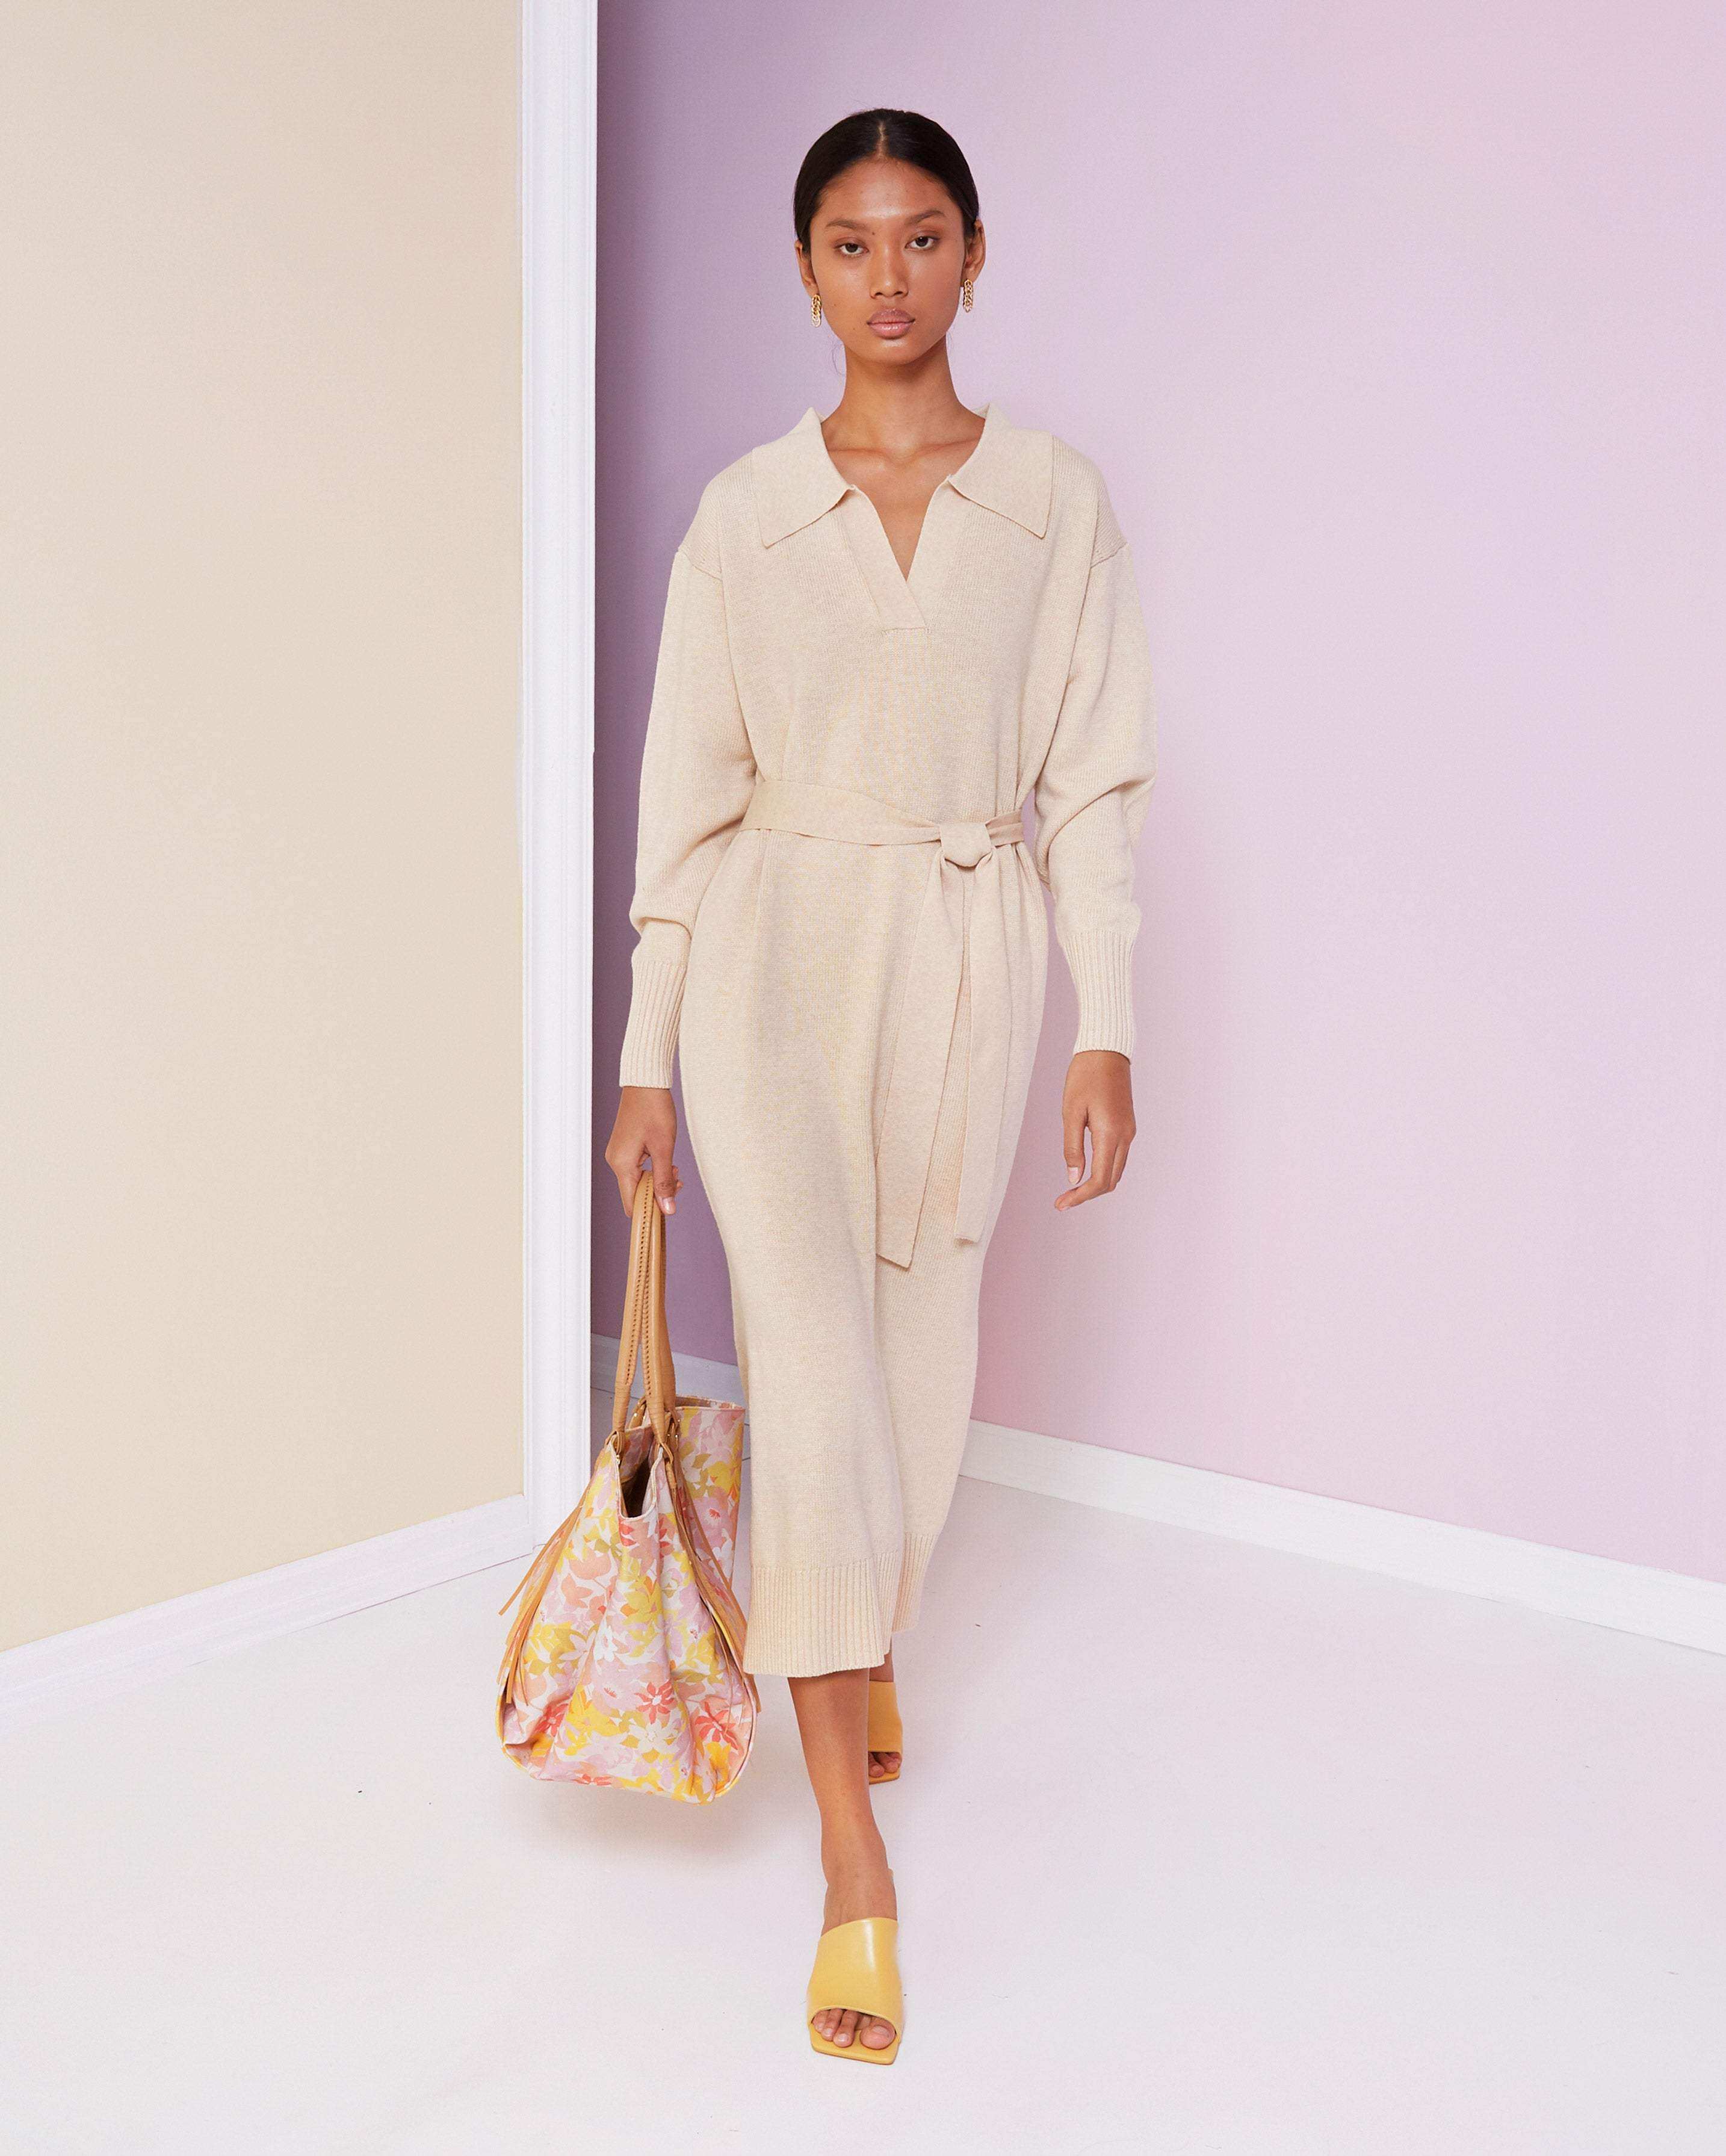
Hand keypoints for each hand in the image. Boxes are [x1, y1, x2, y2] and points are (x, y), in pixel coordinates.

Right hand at [605, 1086, 683, 1218]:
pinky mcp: (625, 1147)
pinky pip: (637, 1168)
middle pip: (635, 1193)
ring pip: (638, 1180)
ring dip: (657, 1180)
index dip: (649, 1212)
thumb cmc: (655, 1111)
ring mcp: (618, 1154)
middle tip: (678, 1180)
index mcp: (621, 1164)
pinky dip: (652, 1170)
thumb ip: (664, 1180)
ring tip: (674, 1167)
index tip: (669, 1210)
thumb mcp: (664, 1148)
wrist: (646, 1083)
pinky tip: (666, 1161)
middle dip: (657, 1193)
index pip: (631, 1203)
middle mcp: (615, 1161)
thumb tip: (667, 1209)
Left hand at [1055, 1050, 1134, 1210]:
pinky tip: (1086, 1169)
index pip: (1100, 1180)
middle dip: (1088, 1194)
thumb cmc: (1084, 1077)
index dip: (1081, 1197)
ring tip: (1072, 1188)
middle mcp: (1125, 1136)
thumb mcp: (1070, 1112)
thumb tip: (1074, 1178)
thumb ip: (1072, 1147)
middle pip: (1111, 1181)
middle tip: (1063, 1200)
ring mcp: (1129, 1132)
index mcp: (1110, 1134)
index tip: (1061, 1204)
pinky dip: (1104, 1169)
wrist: (1107, 1051)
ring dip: (1097, 1183)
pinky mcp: (1128, 1126)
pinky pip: (1118, 1157)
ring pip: (1116, 1170)